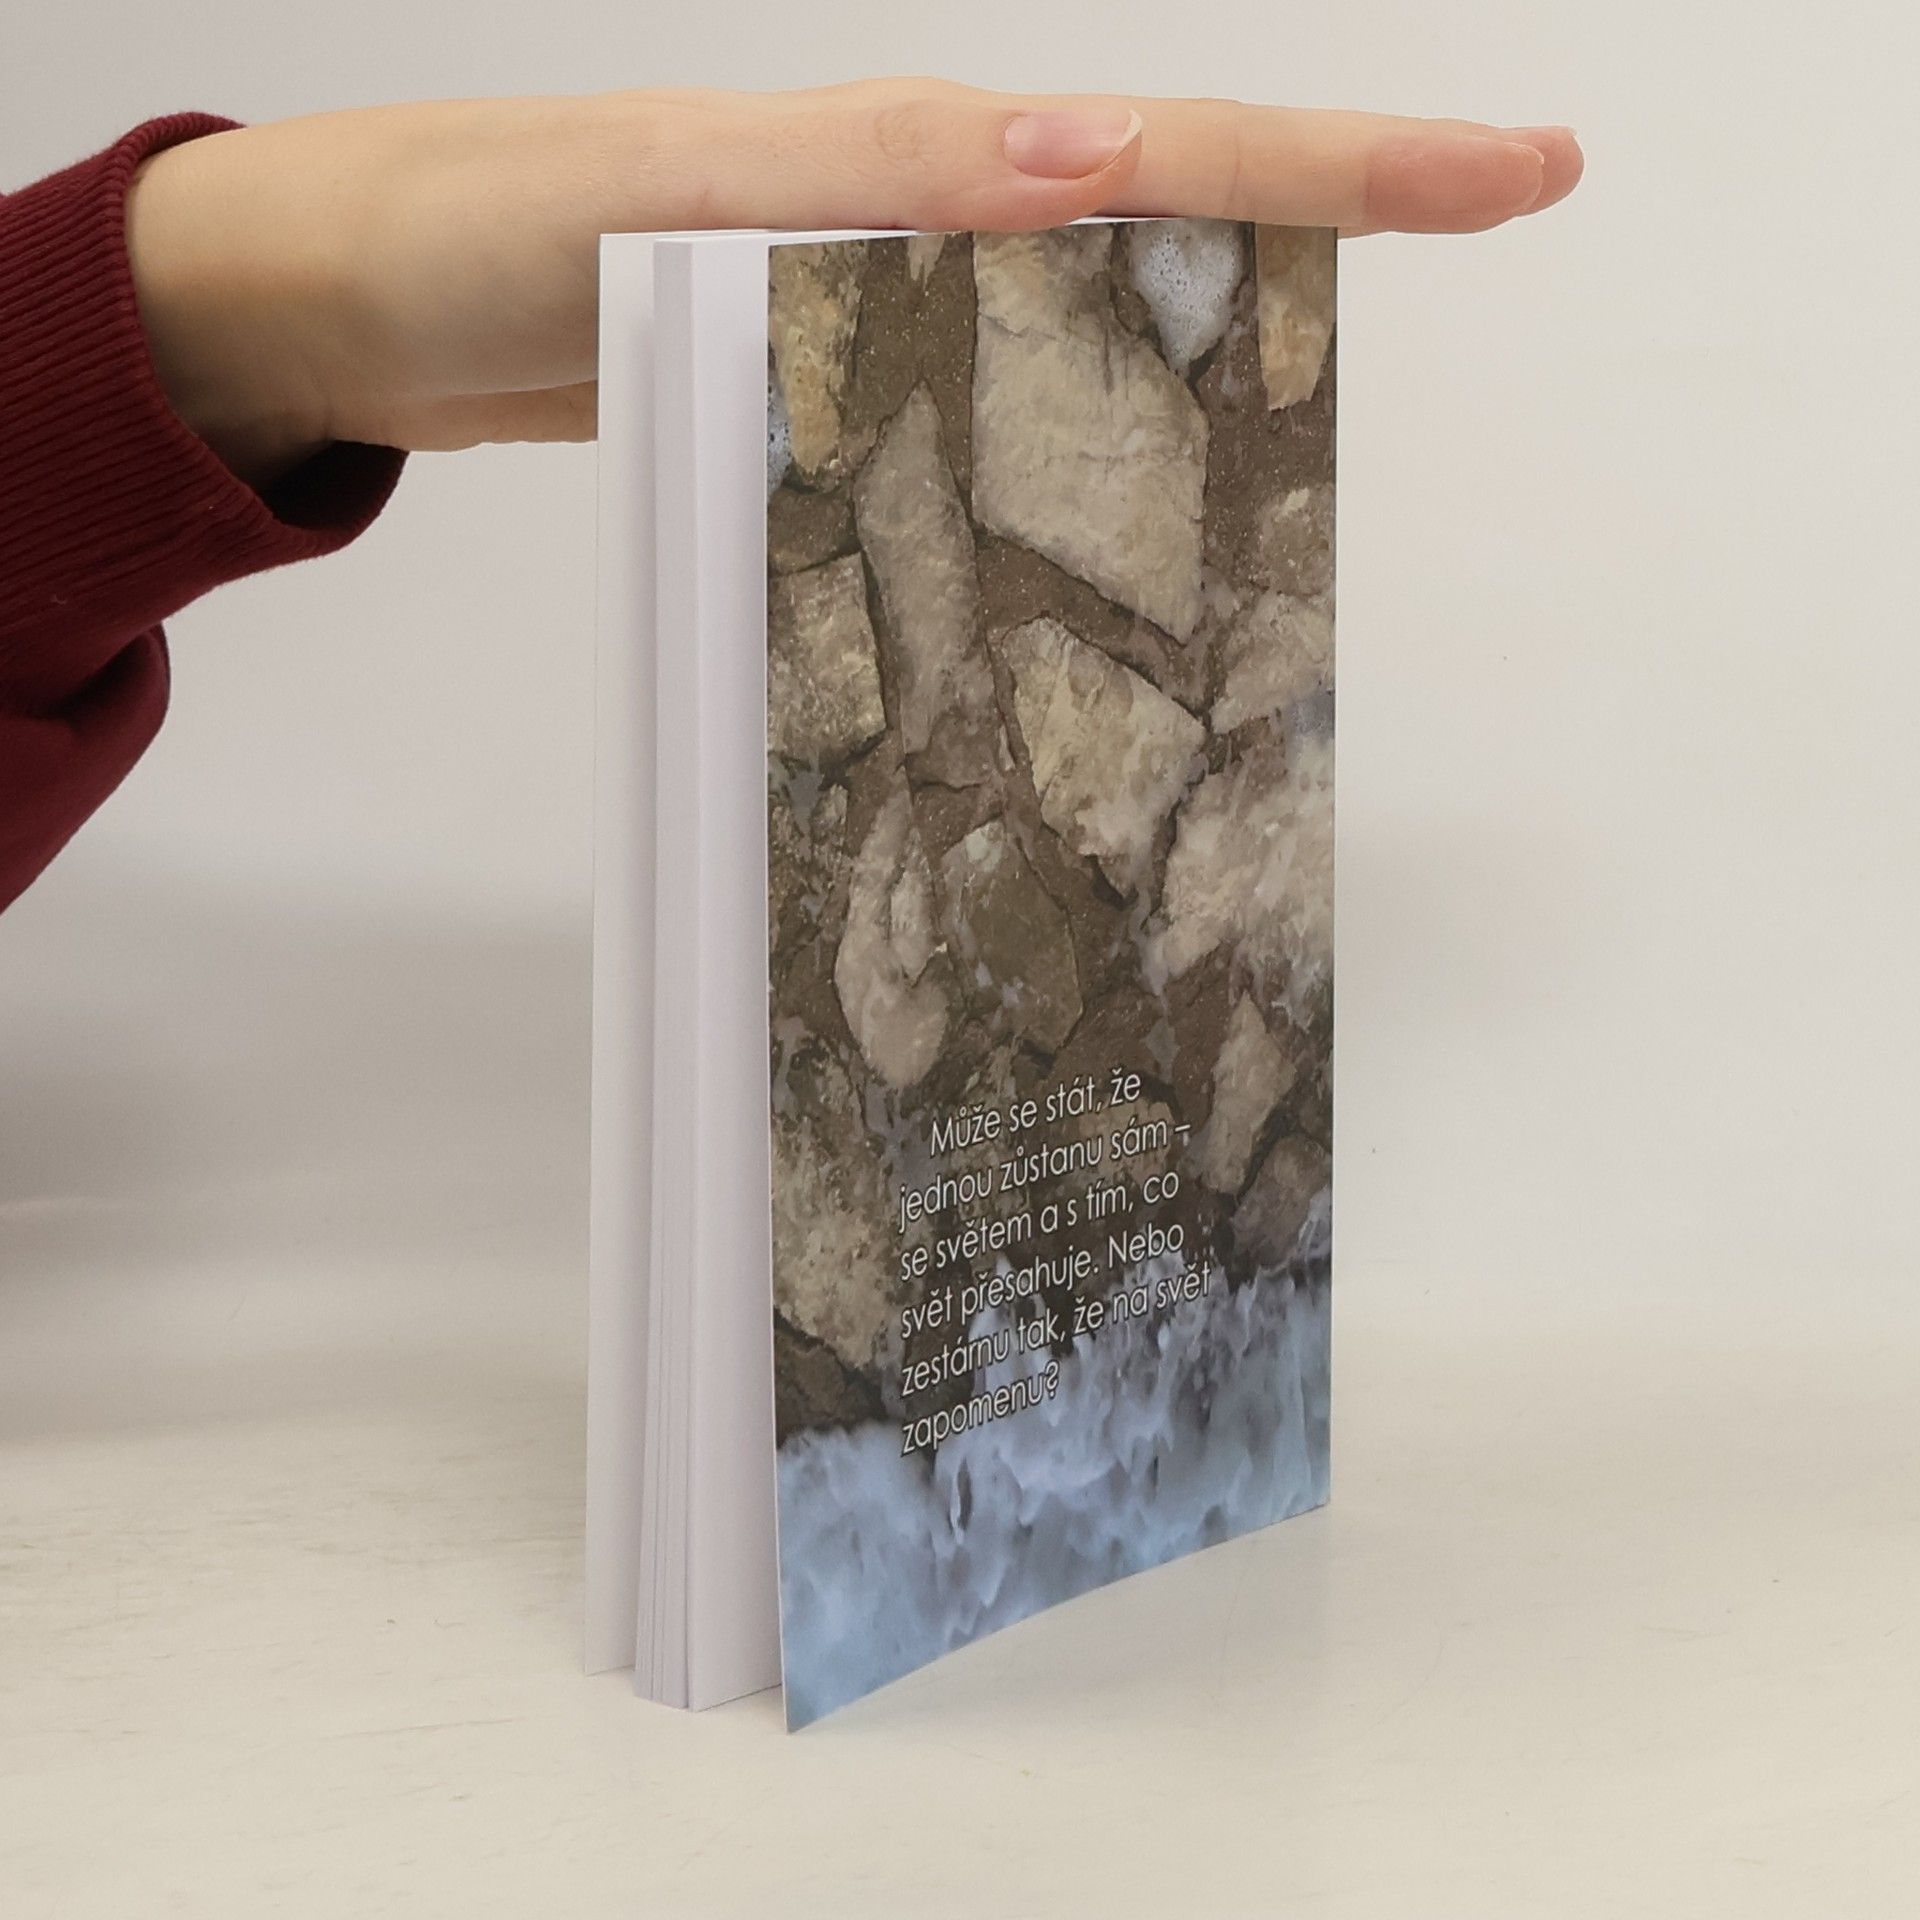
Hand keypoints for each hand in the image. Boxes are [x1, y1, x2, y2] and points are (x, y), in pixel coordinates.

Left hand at [124, 80, 1582, 482]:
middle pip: (1173, 210)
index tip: (1512, 173)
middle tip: (1504, 221)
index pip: (1166, 149)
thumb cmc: (478, 234)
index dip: (1346, 163)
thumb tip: (1079, 160)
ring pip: (1096, 306)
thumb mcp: (661, 200)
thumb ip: (858, 182)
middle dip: (1342, 216)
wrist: (365, 298)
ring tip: (1363, 379)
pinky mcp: (836, 374)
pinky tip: (1123, 477)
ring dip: (1232, 324)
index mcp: (904, 159)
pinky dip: (1079, 417)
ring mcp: (884, 297)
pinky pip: (995, 386)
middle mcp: (918, 217)